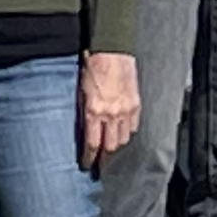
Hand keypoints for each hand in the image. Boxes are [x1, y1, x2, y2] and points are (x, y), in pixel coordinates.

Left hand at [78, 51, 138, 171]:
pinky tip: (122, 133)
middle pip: (110, 146)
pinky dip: (128, 132)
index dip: (89, 158)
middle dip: (104, 158)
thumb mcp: (81, 92)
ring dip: (116, 146)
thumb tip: (84, 131)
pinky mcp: (136, 103)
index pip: (92, 144)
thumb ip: (84, 114)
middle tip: (100, 165)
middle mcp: (111, 114)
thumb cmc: (92, 68)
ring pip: (123, 139)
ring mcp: (126, 110)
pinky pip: (133, 126)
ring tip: (110, 149)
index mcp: (94, 112)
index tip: (86, 165)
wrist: (111, 51)